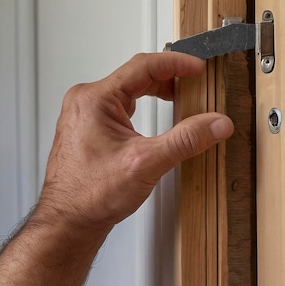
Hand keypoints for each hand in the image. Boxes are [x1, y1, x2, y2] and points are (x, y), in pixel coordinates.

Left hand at [35, 52, 233, 237]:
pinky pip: (120, 106)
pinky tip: (154, 115)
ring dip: (155, 91)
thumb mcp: (147, 163)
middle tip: (193, 81)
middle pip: (136, 76)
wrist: (68, 222)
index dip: (176, 63)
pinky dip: (142, 105)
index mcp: (94, 99)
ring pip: (128, 91)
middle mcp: (86, 102)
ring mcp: (85, 114)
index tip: (198, 67)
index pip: (143, 66)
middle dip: (168, 77)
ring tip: (179, 96)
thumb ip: (186, 140)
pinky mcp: (88, 128)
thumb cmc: (91, 195)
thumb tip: (216, 123)